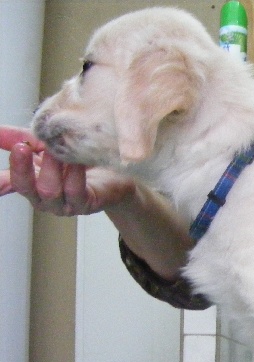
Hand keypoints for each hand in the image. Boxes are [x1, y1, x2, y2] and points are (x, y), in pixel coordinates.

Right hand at [1, 126, 134, 215]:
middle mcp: (45, 197)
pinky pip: (76, 192)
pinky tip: (77, 161)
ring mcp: (65, 204)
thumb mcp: (46, 146)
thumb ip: (20, 138)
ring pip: (50, 191)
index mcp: (32, 183)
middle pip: (27, 188)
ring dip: (51, 168)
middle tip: (22, 147)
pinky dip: (74, 174)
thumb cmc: (79, 161)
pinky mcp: (86, 204)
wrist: (115, 173)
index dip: (3, 178)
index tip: (0, 173)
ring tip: (55, 151)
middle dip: (22, 168)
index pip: (11, 182)